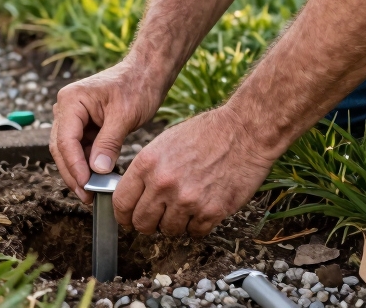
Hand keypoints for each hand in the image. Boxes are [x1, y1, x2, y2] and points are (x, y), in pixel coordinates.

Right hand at [50, 56, 159, 204]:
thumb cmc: (137, 86)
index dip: (74, 165)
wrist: (146, 73)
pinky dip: (88, 164)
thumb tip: (97, 171)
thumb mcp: (125, 115)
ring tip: (92, 192)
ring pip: (69, 151)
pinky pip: (80, 149)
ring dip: (79, 171)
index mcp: (71, 100)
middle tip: (86, 196)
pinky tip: (98, 179)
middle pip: (61, 148)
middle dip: (73, 173)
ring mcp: (73, 117)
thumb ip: (108, 143)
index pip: (65, 139)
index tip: (86, 185)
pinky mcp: (83, 125)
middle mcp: (66, 108)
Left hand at [112, 104, 275, 236]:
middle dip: (146, 224)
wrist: (243, 132)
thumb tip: (134, 194)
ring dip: (173, 224)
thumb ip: (146, 170)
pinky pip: (195, 233)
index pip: (122, 202)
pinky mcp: (211, 211)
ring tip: (183, 209)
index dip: (123, 215)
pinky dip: (196, 226)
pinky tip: (200, 211)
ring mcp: (187, 200)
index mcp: (147, 164)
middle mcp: (163, 184)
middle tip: (155, 220)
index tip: (127, 220)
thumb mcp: (163, 143)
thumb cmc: (204, 134)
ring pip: (169, 231)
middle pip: (142, 222)